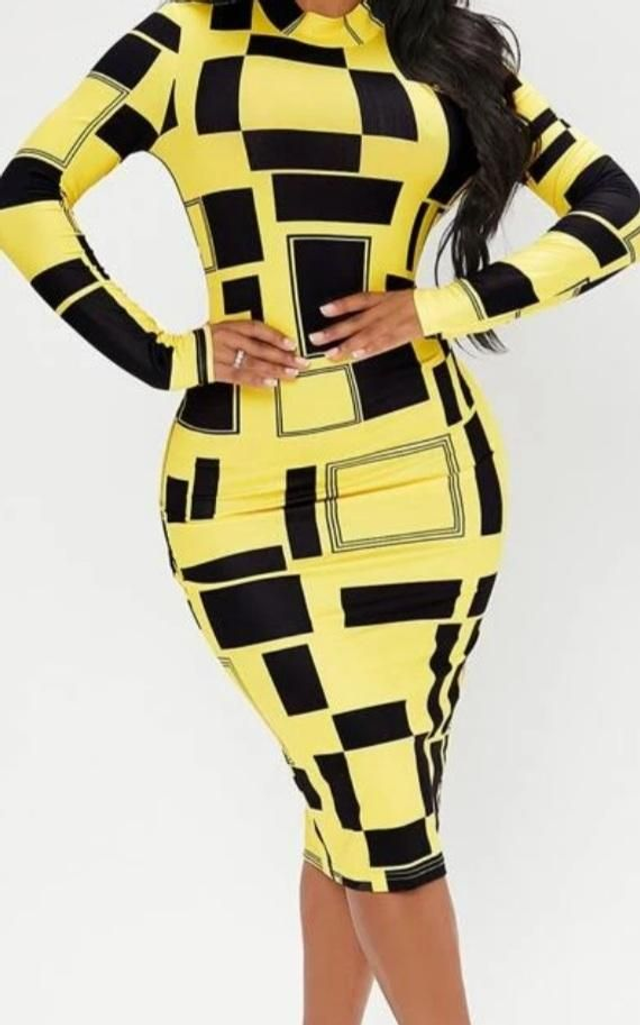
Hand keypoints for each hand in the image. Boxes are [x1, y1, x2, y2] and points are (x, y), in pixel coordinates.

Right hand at [208, 319, 310, 386]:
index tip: (292, 343)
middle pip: (260, 348)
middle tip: (301, 362)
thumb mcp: (220, 332)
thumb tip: (268, 345)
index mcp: (228, 327)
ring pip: (254, 363)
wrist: (176, 355)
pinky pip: (241, 376)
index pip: (256, 329)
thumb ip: (241, 337)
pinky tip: (272, 383)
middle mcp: (226, 339)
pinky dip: (257, 380)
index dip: (275, 335)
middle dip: (283, 356)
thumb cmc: (201, 344)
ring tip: (292, 373)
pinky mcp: (217, 372)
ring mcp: (221, 356)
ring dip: (276, 369)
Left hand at [308, 290, 423, 360]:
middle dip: (334, 331)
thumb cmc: (416, 302)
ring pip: (365, 336)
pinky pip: (381, 345)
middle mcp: (383, 312)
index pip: (358, 300)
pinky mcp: (398, 338)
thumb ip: (375, 304)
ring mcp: (390, 326)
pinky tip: (356, 357)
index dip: (340, 305)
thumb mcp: (393, 296)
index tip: (323, 310)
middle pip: (355, 322)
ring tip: (331, 353)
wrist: (438, 307)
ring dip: (346, 345)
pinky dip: (369, 350)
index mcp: (382, 300)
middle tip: (316, 338)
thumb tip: (355, 313)